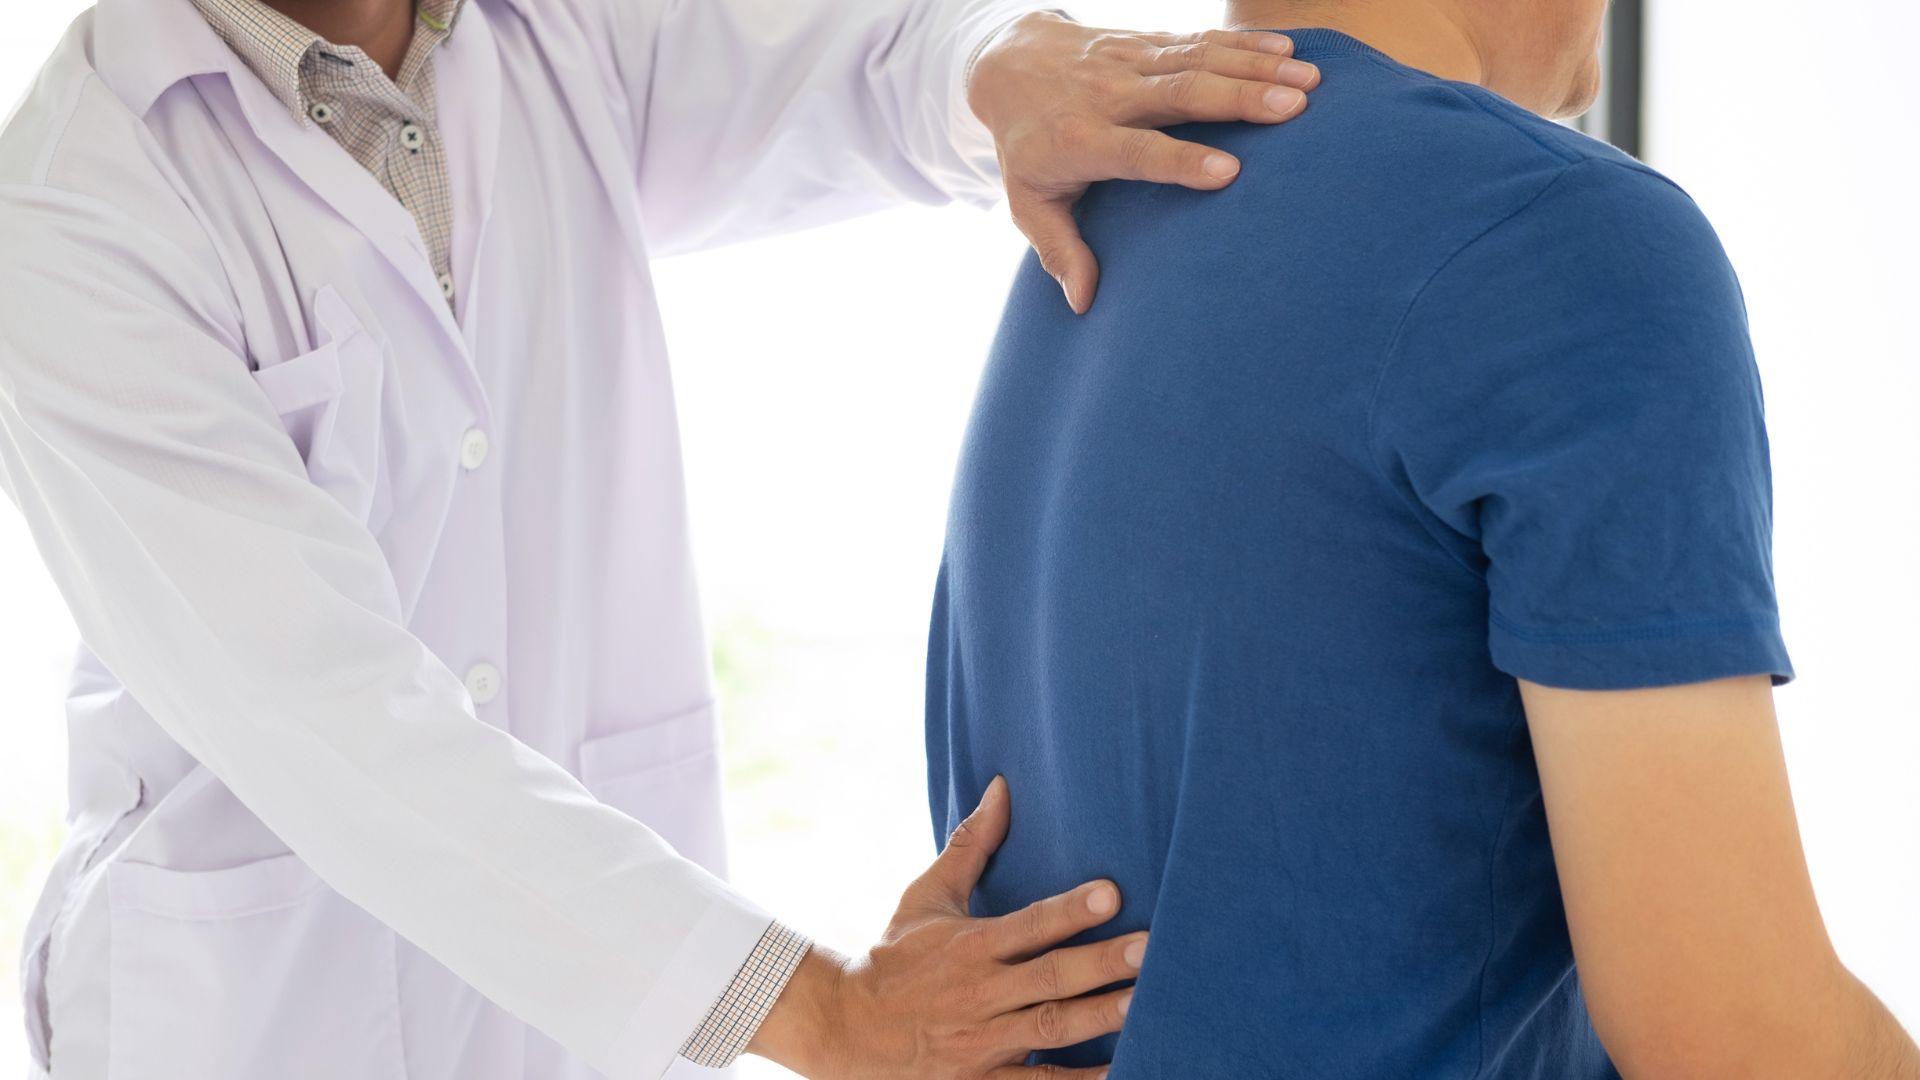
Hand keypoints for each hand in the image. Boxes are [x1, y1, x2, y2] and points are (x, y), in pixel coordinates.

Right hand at [749, 776, 1145, 1077]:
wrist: (846, 1027)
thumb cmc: (896, 954)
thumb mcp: (928, 896)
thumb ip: (972, 845)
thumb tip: (1002, 787)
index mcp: (970, 946)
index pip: (1028, 925)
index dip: (1069, 909)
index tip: (1112, 892)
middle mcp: (978, 994)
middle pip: (1049, 979)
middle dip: (1101, 965)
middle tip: (1150, 950)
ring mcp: (980, 1043)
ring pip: (1049, 1031)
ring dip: (1098, 1019)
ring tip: (1145, 1005)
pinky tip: (1121, 1070)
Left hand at [968, 13, 1320, 314]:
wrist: (1007, 64)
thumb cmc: (1026, 147)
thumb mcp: (1028, 203)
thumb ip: (1059, 250)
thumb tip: (1083, 303)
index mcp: (1081, 141)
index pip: (1137, 150)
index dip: (1181, 160)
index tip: (1229, 172)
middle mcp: (1109, 95)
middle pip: (1180, 93)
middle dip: (1239, 98)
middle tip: (1293, 109)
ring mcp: (1130, 62)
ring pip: (1197, 59)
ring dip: (1255, 67)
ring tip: (1308, 82)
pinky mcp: (1147, 41)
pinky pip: (1199, 37)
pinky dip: (1245, 43)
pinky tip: (1289, 50)